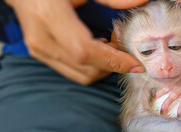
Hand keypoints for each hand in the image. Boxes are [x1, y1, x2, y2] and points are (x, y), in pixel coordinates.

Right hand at [5, 0, 145, 84]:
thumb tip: (141, 1)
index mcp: (49, 17)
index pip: (85, 51)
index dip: (113, 61)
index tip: (136, 65)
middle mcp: (42, 40)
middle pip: (86, 69)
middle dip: (112, 65)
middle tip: (124, 48)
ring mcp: (39, 51)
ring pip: (81, 76)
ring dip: (103, 68)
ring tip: (111, 47)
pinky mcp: (41, 56)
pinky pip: (73, 72)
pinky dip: (92, 66)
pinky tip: (97, 49)